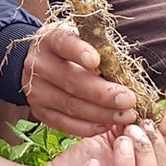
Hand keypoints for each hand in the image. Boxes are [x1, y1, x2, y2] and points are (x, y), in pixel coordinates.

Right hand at [22, 22, 139, 135]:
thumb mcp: (83, 39)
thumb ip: (99, 49)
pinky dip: (86, 127)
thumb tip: (122, 72)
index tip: (97, 61)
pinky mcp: (39, 111)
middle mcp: (38, 64)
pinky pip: (63, 123)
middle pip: (71, 81)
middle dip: (103, 93)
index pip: (64, 43)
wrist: (42, 62)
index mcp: (50, 39)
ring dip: (101, 114)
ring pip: (70, 105)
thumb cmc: (72, 49)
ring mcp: (36, 90)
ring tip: (124, 116)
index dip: (79, 52)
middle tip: (129, 100)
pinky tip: (105, 125)